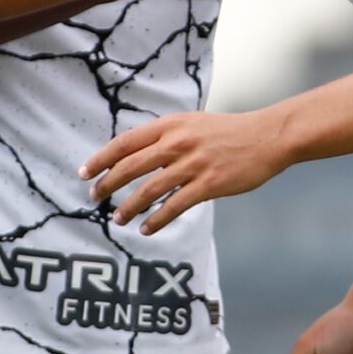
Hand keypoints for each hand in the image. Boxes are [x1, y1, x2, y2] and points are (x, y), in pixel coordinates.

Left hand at [80, 106, 288, 233]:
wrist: (267, 136)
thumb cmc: (227, 132)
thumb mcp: (191, 124)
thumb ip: (165, 136)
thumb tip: (134, 154)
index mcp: (170, 125)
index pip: (125, 142)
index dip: (101, 158)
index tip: (84, 173)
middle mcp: (178, 142)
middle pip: (131, 166)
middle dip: (107, 184)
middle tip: (94, 198)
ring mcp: (193, 164)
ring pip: (150, 189)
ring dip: (129, 207)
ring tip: (118, 220)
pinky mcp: (210, 184)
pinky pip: (175, 206)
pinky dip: (157, 220)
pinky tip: (147, 229)